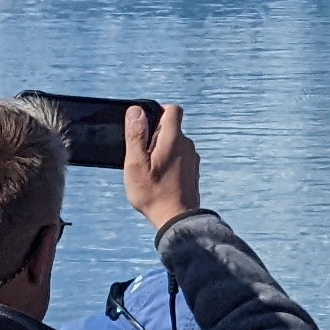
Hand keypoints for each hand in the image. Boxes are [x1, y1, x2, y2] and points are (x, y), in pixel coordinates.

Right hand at [121, 101, 202, 231]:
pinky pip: (179, 157)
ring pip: (175, 143)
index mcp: (173, 139)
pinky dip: (169, 162)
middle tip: (141, 155)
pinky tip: (159, 179)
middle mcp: (187, 145)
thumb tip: (136, 111)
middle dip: (155, 135)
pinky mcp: (193, 171)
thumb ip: (136, 135)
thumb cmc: (153, 194)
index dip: (157, 111)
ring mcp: (192, 158)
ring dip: (162, 150)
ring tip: (149, 170)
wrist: (177, 220)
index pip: (172, 109)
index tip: (144, 127)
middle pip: (171, 127)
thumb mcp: (136, 164)